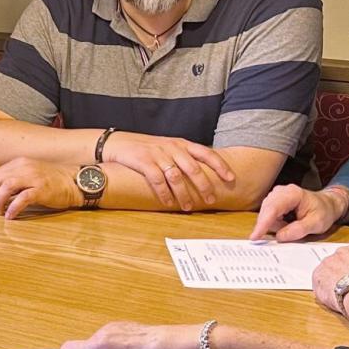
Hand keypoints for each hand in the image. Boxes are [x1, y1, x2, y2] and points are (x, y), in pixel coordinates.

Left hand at [0, 157, 81, 218]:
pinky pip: (22, 198)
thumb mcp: (31, 173)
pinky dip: (13, 208)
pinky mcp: (41, 190)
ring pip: (6, 187)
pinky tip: (10, 216)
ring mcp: (33, 178)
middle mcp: (25, 168)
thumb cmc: (52, 180)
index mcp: (20, 163)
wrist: (74, 182)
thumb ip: (16, 179)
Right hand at [104, 133, 235, 210]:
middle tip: (210, 199)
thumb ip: (182, 156)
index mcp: (181, 143)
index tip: (230, 178)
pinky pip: (158, 180)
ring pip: (176, 177)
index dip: (220, 166)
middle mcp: (172, 148)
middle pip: (193, 168)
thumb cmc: (145, 148)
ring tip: (188, 206)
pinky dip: (164, 193)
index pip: (206, 153)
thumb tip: (201, 172)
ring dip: (184, 194)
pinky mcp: (144, 162)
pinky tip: (168, 203)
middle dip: (204, 185)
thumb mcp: (167, 147)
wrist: (117, 142)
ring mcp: (158, 155)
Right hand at [251, 185, 348, 241]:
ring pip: (266, 215)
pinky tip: (287, 223)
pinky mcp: (273, 201)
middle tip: (291, 231)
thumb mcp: (317, 223)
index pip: (273, 209)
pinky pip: (268, 216)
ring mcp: (276, 195)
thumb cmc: (323, 211)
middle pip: (266, 212)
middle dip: (273, 226)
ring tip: (293, 224)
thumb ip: (298, 230)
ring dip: (276, 225)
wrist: (327, 204)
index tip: (255, 237)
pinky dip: (276, 223)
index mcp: (292, 194)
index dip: (263, 224)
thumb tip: (280, 237)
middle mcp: (281, 191)